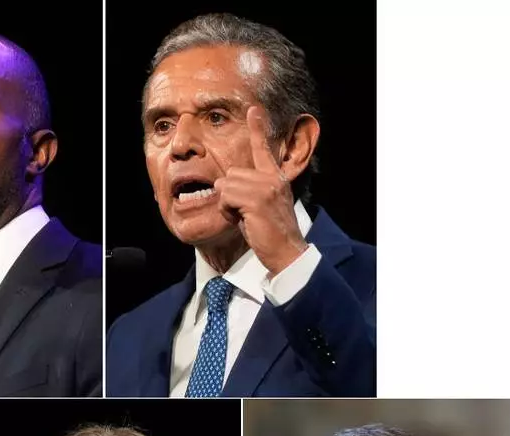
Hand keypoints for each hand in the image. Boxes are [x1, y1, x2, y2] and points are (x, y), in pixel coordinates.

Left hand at [213, 105, 306, 273]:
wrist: (285, 252)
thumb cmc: (268, 234)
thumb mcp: (258, 207)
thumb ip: (247, 191)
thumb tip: (224, 185)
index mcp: (274, 178)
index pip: (263, 150)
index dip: (258, 129)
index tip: (254, 109)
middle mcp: (272, 178)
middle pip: (230, 174)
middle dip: (229, 197)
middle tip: (245, 214)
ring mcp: (266, 187)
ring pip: (225, 185)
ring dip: (228, 205)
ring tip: (246, 218)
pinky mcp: (257, 199)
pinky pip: (225, 196)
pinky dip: (227, 211)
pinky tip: (244, 221)